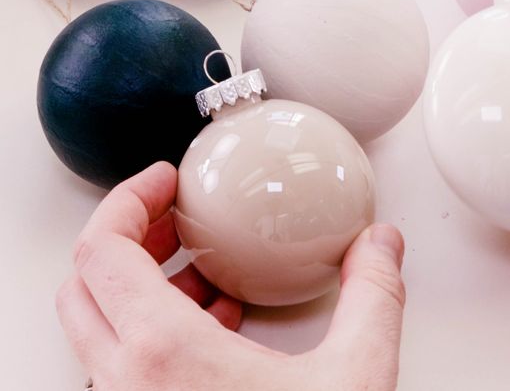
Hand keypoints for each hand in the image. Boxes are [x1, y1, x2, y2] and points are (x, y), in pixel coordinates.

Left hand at [57, 162, 405, 390]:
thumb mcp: (357, 377)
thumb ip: (374, 294)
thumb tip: (380, 244)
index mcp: (163, 358)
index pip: (101, 251)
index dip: (126, 199)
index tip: (164, 180)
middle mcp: (127, 387)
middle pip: (87, 282)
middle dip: (131, 233)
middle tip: (175, 213)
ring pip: (99, 324)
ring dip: (142, 282)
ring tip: (201, 265)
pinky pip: (124, 362)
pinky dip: (155, 326)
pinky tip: (216, 324)